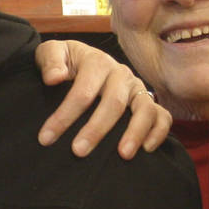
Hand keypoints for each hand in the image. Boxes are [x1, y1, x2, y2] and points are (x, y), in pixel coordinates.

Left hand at [34, 39, 171, 157]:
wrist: (80, 61)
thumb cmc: (65, 62)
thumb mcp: (51, 53)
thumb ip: (50, 61)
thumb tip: (54, 78)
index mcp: (97, 62)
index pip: (83, 91)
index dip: (64, 116)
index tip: (46, 138)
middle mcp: (121, 74)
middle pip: (113, 103)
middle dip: (96, 129)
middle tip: (78, 152)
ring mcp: (138, 88)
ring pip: (144, 109)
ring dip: (134, 133)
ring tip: (122, 155)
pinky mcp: (148, 101)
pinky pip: (162, 116)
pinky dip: (158, 132)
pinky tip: (146, 150)